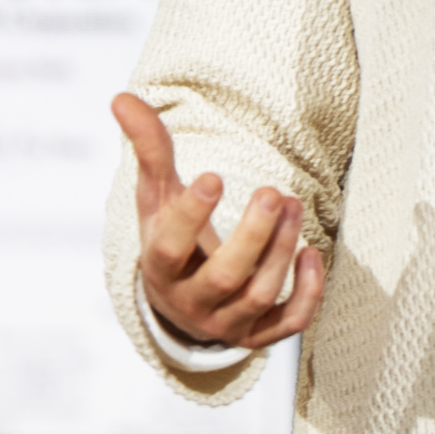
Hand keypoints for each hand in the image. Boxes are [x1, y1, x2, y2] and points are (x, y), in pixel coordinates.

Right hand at [117, 91, 323, 352]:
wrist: (180, 303)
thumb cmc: (170, 237)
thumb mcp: (157, 197)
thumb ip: (148, 149)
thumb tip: (122, 98)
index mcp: (160, 268)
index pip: (170, 247)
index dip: (191, 215)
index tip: (213, 175)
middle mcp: (190, 302)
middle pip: (225, 277)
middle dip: (253, 236)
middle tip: (275, 191)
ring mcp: (225, 322)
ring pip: (258, 296)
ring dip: (281, 251)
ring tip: (295, 205)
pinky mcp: (257, 335)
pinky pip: (288, 324)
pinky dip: (306, 293)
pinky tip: (312, 254)